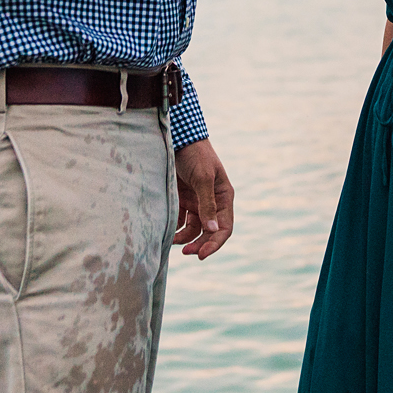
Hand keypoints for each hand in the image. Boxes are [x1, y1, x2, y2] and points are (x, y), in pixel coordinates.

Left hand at [173, 138, 234, 258]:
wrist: (177, 137)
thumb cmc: (195, 155)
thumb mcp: (203, 178)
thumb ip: (207, 204)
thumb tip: (212, 230)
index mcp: (223, 197)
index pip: (224, 228)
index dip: (215, 243)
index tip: (201, 255)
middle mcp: (212, 202)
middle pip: (209, 231)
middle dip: (199, 244)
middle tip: (187, 253)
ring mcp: (196, 201)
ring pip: (194, 229)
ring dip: (186, 238)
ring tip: (173, 242)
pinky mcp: (182, 199)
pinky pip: (180, 220)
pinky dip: (175, 228)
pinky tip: (167, 232)